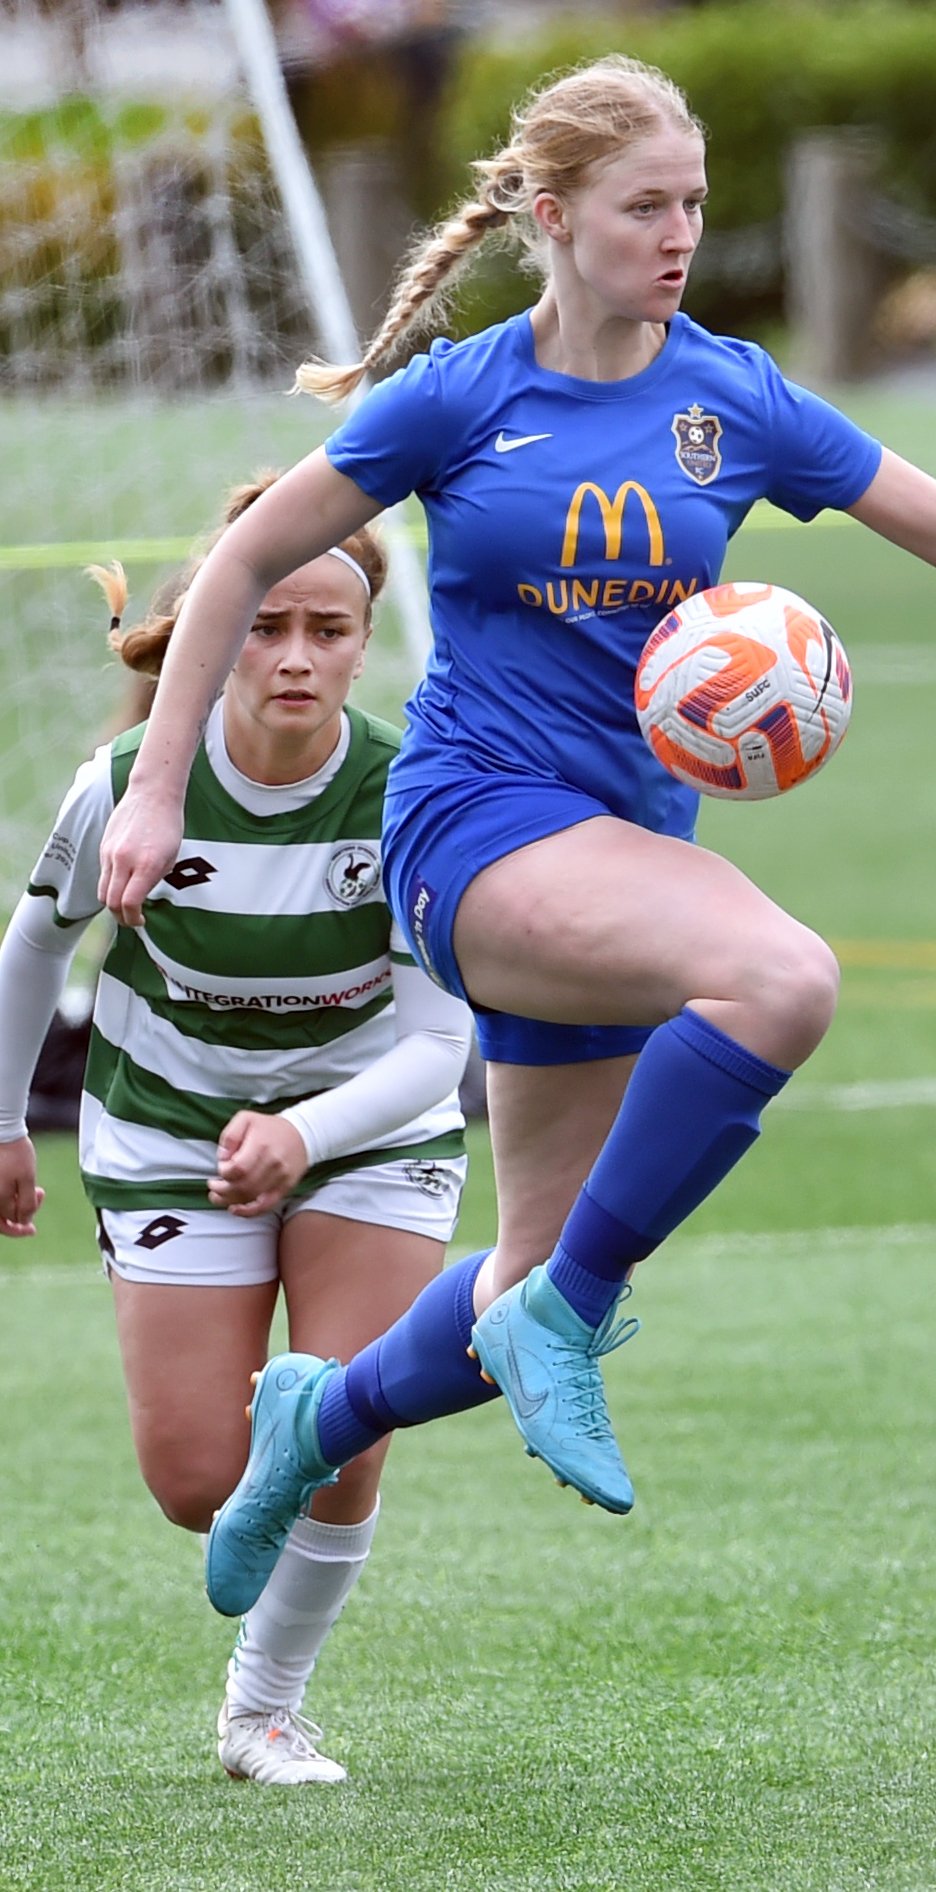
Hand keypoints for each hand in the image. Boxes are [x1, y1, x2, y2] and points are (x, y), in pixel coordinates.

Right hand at [0, 1137, 45, 1236]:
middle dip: (19, 1217)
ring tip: (35, 1192)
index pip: (7, 1224)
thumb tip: (24, 1222)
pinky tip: (23, 1188)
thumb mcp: (28, 1178)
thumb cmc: (15, 1152)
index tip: (33, 1229)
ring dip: (16, 1205)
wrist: (3, 1129)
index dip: (22, 1227)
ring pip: (0, 1207)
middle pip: (0, 1219)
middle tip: (36, 1209)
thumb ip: (26, 1203)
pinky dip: (10, 1196)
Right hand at [98, 787, 183, 926]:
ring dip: (112, 903)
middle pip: (111, 903)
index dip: (133, 918)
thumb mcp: (170, 857)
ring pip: (102, 891)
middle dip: (120, 917)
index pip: (129, 903)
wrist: (153, 793)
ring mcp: (110, 853)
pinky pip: (103, 874)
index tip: (141, 920)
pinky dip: (111, 884)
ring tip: (125, 904)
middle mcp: (123, 860)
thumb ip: (153, 880)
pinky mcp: (103, 847)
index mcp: (145, 864)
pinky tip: (123, 881)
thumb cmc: (168, 824)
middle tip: (131, 918)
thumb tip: (140, 898)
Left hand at [209, 1112, 308, 1216]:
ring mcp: (280, 1177)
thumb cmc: (270, 1127)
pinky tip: (235, 1209)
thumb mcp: (245, 1119)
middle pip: (243, 1186)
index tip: (221, 1169)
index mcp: (261, 1145)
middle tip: (213, 1188)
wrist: (302, 1134)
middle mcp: (272, 1162)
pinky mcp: (285, 1187)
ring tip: (218, 1198)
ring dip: (230, 1200)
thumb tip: (222, 1158)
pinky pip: (266, 1205)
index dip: (224, 1173)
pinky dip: (248, 1211)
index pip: (238, 1168)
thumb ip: (230, 1136)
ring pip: (251, 1197)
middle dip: (223, 1190)